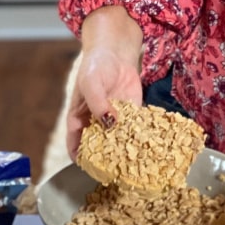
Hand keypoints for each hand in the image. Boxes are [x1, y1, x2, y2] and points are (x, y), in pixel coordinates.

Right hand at [65, 6, 143, 162]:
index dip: (81, 158)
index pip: (76, 144)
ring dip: (125, 152)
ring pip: (118, 141)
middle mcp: (96, 123)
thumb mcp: (91, 84)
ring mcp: (115, 120)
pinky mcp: (132, 114)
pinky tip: (148, 148)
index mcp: (79, 119)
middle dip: (106, 159)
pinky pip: (135, 129)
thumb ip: (98, 105)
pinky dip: (140, 138)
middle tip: (117, 171)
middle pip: (99, 147)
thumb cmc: (95, 67)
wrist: (116, 52)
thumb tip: (110, 125)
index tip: (90, 169)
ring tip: (135, 165)